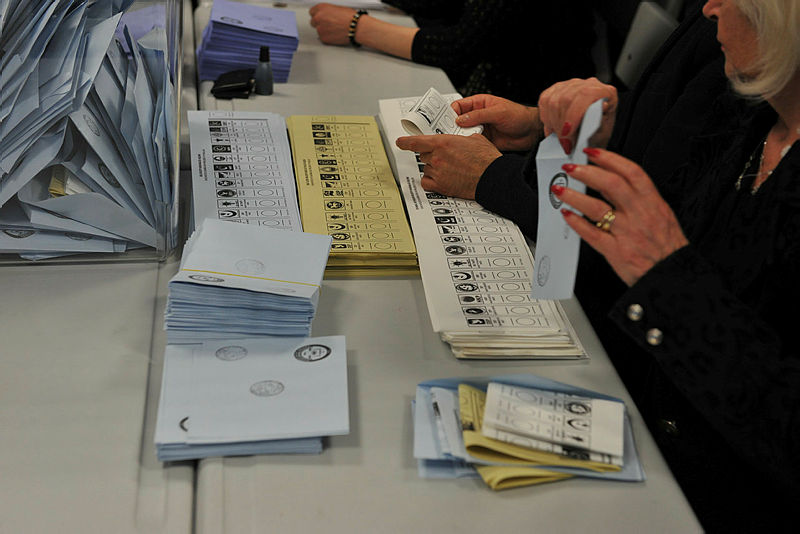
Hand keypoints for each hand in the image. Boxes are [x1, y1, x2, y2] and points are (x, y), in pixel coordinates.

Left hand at [309, 3, 355, 45]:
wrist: (356, 27)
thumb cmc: (350, 18)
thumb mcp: (336, 8)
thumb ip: (327, 12)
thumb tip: (326, 15)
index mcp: (321, 8)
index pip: (312, 12)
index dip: (318, 15)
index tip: (321, 18)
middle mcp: (318, 18)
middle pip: (313, 22)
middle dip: (319, 23)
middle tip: (328, 24)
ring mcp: (320, 29)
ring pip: (318, 30)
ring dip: (324, 30)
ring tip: (334, 30)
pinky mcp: (323, 38)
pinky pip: (322, 38)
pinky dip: (327, 37)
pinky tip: (335, 34)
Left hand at [395, 134, 501, 198]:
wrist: (492, 177)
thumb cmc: (486, 159)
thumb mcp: (474, 138)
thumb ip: (459, 138)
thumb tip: (458, 139)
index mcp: (443, 143)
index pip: (416, 142)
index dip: (405, 142)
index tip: (400, 143)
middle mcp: (437, 157)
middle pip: (423, 155)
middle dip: (432, 155)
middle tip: (446, 158)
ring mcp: (438, 172)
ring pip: (426, 168)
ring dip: (434, 168)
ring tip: (450, 169)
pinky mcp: (441, 186)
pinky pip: (426, 182)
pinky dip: (431, 180)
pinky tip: (441, 178)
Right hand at [451, 94, 541, 151]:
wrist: (531, 132)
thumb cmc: (519, 116)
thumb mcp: (498, 112)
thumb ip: (478, 115)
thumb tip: (460, 119)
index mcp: (479, 103)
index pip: (458, 106)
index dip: (450, 112)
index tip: (444, 119)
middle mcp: (477, 116)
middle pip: (457, 120)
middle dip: (451, 125)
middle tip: (446, 131)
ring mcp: (480, 129)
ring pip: (462, 133)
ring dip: (459, 136)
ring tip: (456, 140)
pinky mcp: (483, 141)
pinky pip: (470, 143)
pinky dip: (466, 145)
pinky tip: (465, 147)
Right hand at [538, 78, 617, 153]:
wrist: (591, 134)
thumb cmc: (597, 134)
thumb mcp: (602, 134)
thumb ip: (599, 125)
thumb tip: (597, 111)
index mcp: (605, 92)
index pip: (585, 95)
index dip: (573, 115)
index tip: (567, 134)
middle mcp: (588, 84)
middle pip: (565, 99)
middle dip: (560, 124)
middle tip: (563, 143)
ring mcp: (571, 85)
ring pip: (553, 101)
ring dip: (553, 123)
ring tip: (559, 138)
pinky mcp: (556, 89)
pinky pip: (545, 101)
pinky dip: (546, 118)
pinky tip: (553, 128)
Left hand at [553, 148, 688, 285]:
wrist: (673, 276)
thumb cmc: (668, 248)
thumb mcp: (663, 215)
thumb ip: (640, 200)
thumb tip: (613, 184)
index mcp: (653, 203)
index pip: (631, 172)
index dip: (610, 159)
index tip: (593, 152)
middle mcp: (640, 214)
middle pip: (611, 185)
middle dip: (587, 172)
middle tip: (571, 167)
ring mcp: (626, 232)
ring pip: (596, 208)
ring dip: (574, 196)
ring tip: (560, 189)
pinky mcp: (616, 251)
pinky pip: (592, 234)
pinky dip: (577, 223)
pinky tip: (567, 214)